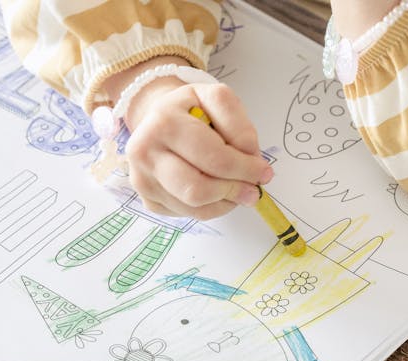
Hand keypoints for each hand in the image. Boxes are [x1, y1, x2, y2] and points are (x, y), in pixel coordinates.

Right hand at [104, 57, 272, 220]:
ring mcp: (143, 180)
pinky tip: (216, 190)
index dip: (245, 169)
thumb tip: (251, 160)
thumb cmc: (191, 110)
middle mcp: (145, 153)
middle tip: (253, 190)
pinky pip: (189, 215)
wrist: (159, 119)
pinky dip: (211, 207)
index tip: (264, 172)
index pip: (213, 158)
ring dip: (225, 202)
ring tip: (236, 188)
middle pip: (199, 189)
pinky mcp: (148, 200)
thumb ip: (239, 125)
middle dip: (234, 191)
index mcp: (164, 123)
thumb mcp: (217, 99)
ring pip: (195, 207)